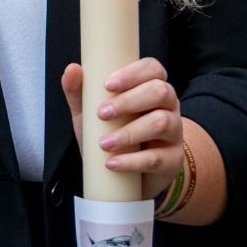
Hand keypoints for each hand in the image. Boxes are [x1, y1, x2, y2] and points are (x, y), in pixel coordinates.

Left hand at [61, 58, 183, 198]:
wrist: (127, 177)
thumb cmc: (111, 135)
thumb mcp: (90, 114)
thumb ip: (79, 92)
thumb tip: (72, 69)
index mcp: (151, 88)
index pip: (152, 69)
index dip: (133, 73)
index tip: (108, 85)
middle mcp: (168, 106)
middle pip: (160, 92)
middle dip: (129, 101)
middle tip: (102, 114)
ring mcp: (174, 133)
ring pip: (161, 123)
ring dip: (129, 133)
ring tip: (104, 144)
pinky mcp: (172, 160)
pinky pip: (157, 158)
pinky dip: (131, 161)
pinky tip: (112, 163)